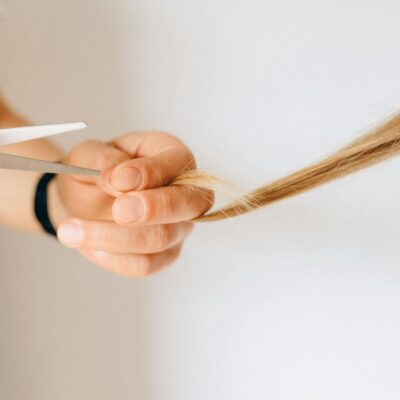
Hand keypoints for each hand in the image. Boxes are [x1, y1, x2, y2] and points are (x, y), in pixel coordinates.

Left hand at [53, 131, 212, 276]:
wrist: (80, 202)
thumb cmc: (93, 172)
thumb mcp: (87, 155)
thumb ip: (104, 160)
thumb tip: (121, 179)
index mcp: (171, 154)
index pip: (178, 161)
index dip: (152, 172)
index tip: (118, 179)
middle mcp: (184, 191)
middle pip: (189, 204)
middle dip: (152, 209)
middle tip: (119, 211)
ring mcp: (179, 226)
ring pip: (161, 238)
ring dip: (113, 237)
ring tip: (71, 230)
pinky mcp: (165, 254)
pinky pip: (145, 264)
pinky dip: (111, 257)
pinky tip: (86, 244)